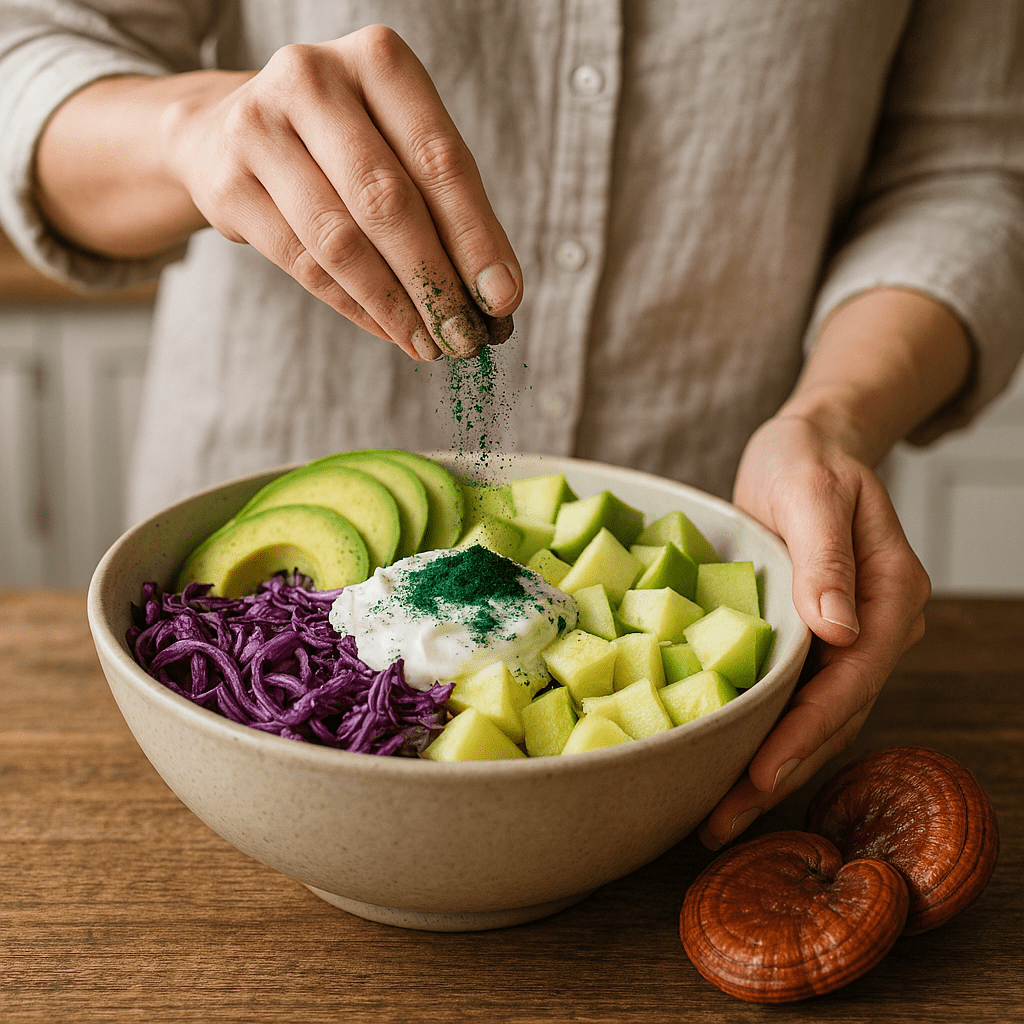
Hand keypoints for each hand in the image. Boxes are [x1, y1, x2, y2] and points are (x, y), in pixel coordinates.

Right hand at [161, 26, 519, 358]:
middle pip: (387, 201)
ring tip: (431, 342)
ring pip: (340, 240)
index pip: (439, 158)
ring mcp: (258, 128)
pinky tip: (389, 329)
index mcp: (376, 59)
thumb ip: (445, 204)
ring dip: (394, 305)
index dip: (475, 236)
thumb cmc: (341, 144)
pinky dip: (355, 306)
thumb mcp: (397, 144)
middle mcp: (312, 79)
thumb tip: (494, 293)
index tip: (502, 298)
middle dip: (434, 280)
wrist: (224, 131)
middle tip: (465, 335)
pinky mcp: (226, 184)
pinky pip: (303, 263)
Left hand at [698, 413, 930, 848]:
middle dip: (780, 770)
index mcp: (891, 596)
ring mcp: (848, 639)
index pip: (851, 681)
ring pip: (814, 718)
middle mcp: (876, 628)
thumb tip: (839, 631)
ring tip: (717, 812)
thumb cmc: (807, 461)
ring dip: (769, 765)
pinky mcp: (815, 640)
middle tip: (721, 820)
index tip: (761, 774)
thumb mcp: (812, 492)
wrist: (806, 449)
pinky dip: (763, 732)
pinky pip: (794, 697)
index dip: (805, 733)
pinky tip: (725, 761)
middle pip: (833, 716)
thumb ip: (827, 558)